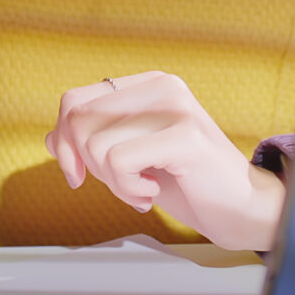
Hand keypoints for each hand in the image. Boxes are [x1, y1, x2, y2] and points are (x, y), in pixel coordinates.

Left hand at [44, 72, 285, 251]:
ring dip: (113, 183)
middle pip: (79, 120)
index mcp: (149, 85)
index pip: (76, 100)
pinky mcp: (184, 136)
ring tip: (142, 188)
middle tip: (122, 183)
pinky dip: (127, 189)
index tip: (78, 174)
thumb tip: (51, 138)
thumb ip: (94, 142)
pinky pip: (118, 162)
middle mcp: (163, 87)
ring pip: (96, 145)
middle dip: (88, 164)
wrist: (243, 208)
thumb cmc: (190, 183)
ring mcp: (176, 108)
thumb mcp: (132, 159)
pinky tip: (152, 193)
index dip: (65, 141)